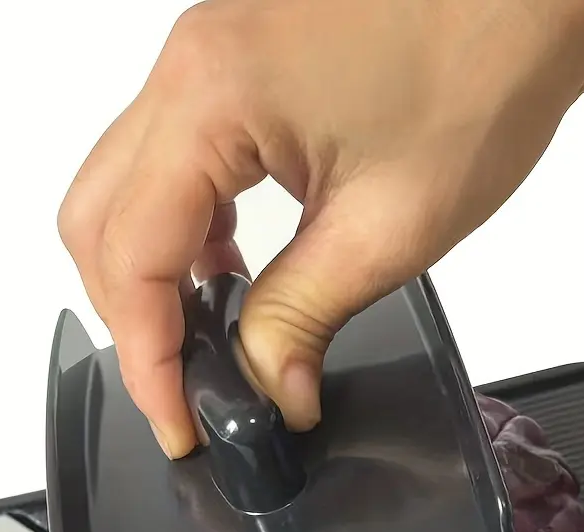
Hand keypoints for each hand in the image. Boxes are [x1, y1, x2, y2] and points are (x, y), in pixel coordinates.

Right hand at [58, 1, 583, 457]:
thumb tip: (267, 391)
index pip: (131, 256)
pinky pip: (169, 160)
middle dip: (133, 320)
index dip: (147, 359)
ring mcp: (208, 55)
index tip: (180, 423)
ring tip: (213, 342)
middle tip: (187, 393)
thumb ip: (301, 320)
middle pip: (98, 220)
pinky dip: (185, 229)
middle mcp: (191, 65)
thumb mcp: (389, 229)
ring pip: (124, 189)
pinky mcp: (237, 63)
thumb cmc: (484, 64)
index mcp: (211, 97)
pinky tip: (233, 273)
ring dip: (154, 275)